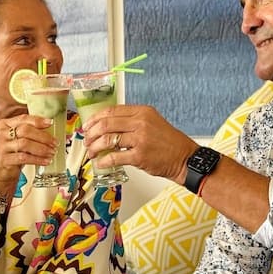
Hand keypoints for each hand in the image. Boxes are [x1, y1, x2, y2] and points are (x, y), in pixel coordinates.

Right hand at [0, 115, 57, 192]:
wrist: (1, 170)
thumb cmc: (13, 151)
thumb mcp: (18, 138)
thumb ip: (29, 132)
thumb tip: (51, 129)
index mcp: (5, 124)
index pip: (23, 118)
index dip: (38, 120)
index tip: (50, 123)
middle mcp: (1, 134)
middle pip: (25, 130)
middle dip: (43, 136)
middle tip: (55, 143)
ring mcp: (1, 147)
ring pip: (25, 144)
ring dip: (42, 148)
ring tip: (52, 152)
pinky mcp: (4, 160)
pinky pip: (23, 158)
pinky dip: (37, 159)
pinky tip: (46, 161)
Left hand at [81, 105, 195, 181]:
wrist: (185, 158)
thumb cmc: (169, 143)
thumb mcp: (152, 122)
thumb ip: (132, 121)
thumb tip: (108, 125)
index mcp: (142, 112)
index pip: (112, 111)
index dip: (95, 118)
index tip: (88, 125)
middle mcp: (141, 123)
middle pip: (106, 124)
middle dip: (91, 133)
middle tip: (86, 139)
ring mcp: (140, 139)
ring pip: (107, 140)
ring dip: (95, 147)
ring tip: (92, 152)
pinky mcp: (140, 156)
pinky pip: (114, 157)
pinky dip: (104, 160)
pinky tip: (100, 162)